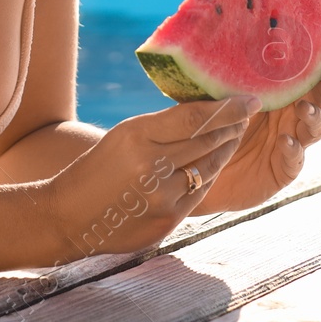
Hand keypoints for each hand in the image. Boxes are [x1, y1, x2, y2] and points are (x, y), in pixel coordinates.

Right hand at [41, 95, 255, 263]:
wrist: (70, 216)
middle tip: (247, 115)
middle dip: (233, 127)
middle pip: (209, 142)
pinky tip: (213, 165)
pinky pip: (201, 193)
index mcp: (137, 137)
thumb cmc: (100, 168)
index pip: (195, 118)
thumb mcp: (125, 135)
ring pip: (210, 168)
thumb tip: (210, 114)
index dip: (228, 108)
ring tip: (234, 136)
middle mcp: (152, 167)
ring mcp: (162, 198)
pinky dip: (209, 177)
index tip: (250, 100)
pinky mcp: (168, 221)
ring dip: (226, 151)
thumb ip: (164, 127)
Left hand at [188, 66, 320, 215]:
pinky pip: (296, 159)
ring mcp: (291, 142)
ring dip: (314, 117)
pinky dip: (293, 149)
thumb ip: (229, 83)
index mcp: (275, 95)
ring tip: (303, 109)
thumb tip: (228, 51)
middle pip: (317, 99)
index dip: (316, 62)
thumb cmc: (209, 129)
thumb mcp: (218, 102)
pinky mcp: (284, 169)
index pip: (300, 76)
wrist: (199, 173)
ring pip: (316, 128)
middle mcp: (288, 117)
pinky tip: (286, 141)